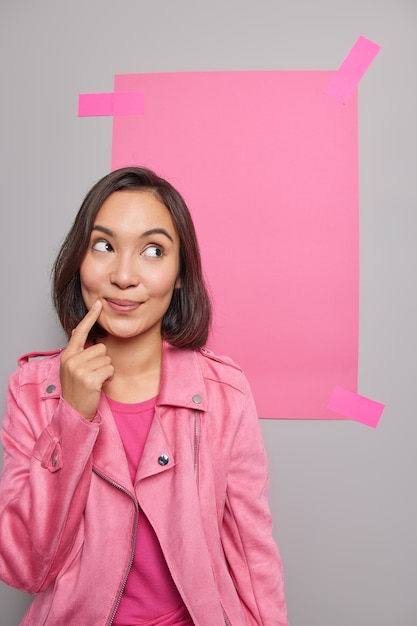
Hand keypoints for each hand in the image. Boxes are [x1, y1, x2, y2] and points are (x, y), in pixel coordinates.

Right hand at [60, 301, 113, 420]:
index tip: (98, 303)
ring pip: (107, 359)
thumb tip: (78, 329)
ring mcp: (80, 370)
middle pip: (101, 348)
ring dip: (105, 371)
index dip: (90, 317)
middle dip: (101, 362)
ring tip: (94, 381)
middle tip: (92, 375)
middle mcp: (72, 360)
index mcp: (68, 355)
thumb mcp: (71, 367)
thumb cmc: (76, 389)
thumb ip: (77, 350)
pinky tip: (99, 386)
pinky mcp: (90, 379)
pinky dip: (108, 379)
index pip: (80, 331)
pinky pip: (110, 370)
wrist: (74, 411)